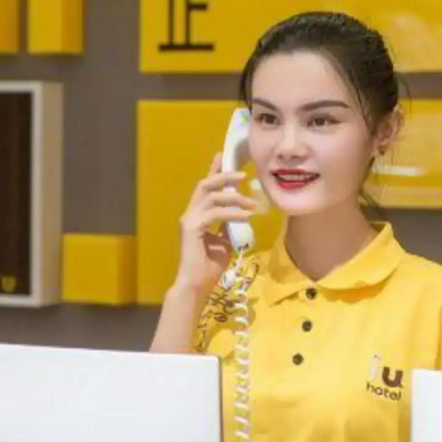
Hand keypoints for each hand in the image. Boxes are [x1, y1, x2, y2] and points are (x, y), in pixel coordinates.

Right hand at [174, 153, 256, 295]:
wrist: (196, 285)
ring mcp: (189, 220)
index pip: (206, 188)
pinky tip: (247, 215)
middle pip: (205, 185)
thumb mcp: (225, 242)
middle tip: (243, 174)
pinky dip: (233, 212)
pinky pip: (215, 214)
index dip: (214, 171)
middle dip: (224, 176)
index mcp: (197, 215)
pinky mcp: (191, 228)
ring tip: (252, 201)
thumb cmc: (209, 267)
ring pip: (211, 196)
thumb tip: (241, 214)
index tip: (224, 156)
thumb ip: (229, 226)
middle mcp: (190, 214)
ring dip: (234, 196)